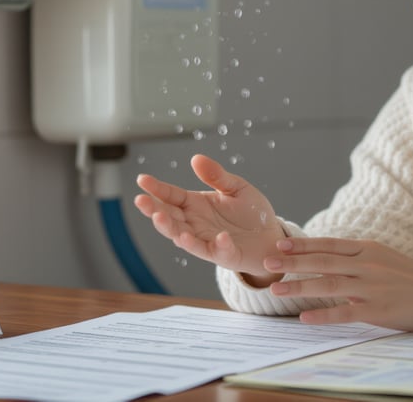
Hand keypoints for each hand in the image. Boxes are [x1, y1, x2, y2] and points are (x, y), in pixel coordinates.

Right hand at [134, 154, 285, 281]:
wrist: (271, 237)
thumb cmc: (252, 214)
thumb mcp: (236, 187)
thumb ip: (217, 175)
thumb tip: (196, 158)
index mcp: (196, 204)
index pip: (171, 195)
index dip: (156, 188)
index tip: (142, 179)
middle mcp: (195, 223)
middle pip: (169, 217)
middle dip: (154, 210)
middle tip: (141, 201)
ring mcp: (207, 240)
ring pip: (182, 237)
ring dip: (172, 229)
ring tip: (161, 218)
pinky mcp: (224, 254)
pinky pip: (217, 251)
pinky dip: (218, 245)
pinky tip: (221, 237)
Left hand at [263, 237, 412, 331]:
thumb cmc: (408, 275)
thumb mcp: (382, 256)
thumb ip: (356, 255)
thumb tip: (325, 255)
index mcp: (367, 249)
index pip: (328, 244)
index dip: (302, 244)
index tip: (279, 244)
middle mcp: (367, 265)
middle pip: (322, 261)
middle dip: (292, 262)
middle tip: (268, 261)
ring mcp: (371, 287)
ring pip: (328, 285)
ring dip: (299, 286)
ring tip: (276, 288)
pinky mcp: (377, 310)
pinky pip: (345, 313)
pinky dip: (323, 315)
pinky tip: (305, 317)